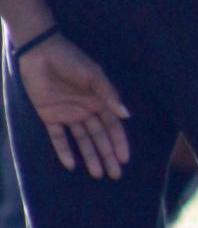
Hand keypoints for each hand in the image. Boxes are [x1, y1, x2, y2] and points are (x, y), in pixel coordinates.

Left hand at [15, 33, 130, 176]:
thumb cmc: (71, 60)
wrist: (40, 52)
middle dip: (107, 155)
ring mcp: (68, 115)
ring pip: (81, 141)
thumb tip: (126, 115)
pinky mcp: (49, 117)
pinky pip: (58, 137)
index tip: (124, 159)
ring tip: (97, 174)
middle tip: (115, 175)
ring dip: (90, 156)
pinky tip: (71, 165)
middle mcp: (86, 111)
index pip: (113, 126)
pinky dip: (63, 151)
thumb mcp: (93, 75)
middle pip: (99, 137)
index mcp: (99, 101)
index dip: (119, 142)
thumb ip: (108, 95)